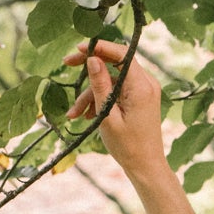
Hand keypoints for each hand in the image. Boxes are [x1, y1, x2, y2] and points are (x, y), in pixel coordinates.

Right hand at [63, 38, 166, 182]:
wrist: (145, 166)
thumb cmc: (127, 146)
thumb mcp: (107, 115)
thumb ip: (100, 85)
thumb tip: (93, 59)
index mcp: (142, 86)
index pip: (122, 54)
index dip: (100, 47)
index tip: (79, 48)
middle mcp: (146, 84)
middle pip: (115, 62)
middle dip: (90, 66)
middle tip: (66, 64)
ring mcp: (143, 91)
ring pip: (111, 80)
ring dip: (90, 93)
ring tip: (74, 113)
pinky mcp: (138, 98)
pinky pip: (116, 90)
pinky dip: (100, 99)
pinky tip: (85, 116)